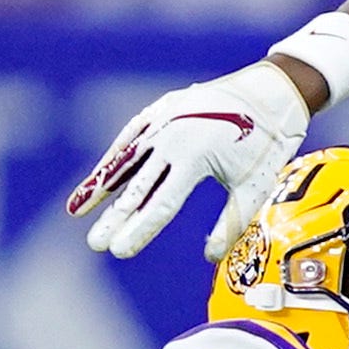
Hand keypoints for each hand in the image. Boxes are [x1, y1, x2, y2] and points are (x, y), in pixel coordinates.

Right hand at [69, 60, 311, 260]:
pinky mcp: (162, 110)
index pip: (161, 203)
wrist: (273, 91)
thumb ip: (231, 223)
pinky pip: (132, 138)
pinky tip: (99, 178)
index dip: (140, 230)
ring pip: (126, 160)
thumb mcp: (256, 186)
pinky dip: (114, 159)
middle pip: (138, 186)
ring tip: (75, 211)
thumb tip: (210, 258)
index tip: (120, 251)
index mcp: (196, 157)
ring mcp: (165, 120)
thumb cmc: (268, 142)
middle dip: (115, 218)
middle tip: (95, 244)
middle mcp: (174, 138)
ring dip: (99, 186)